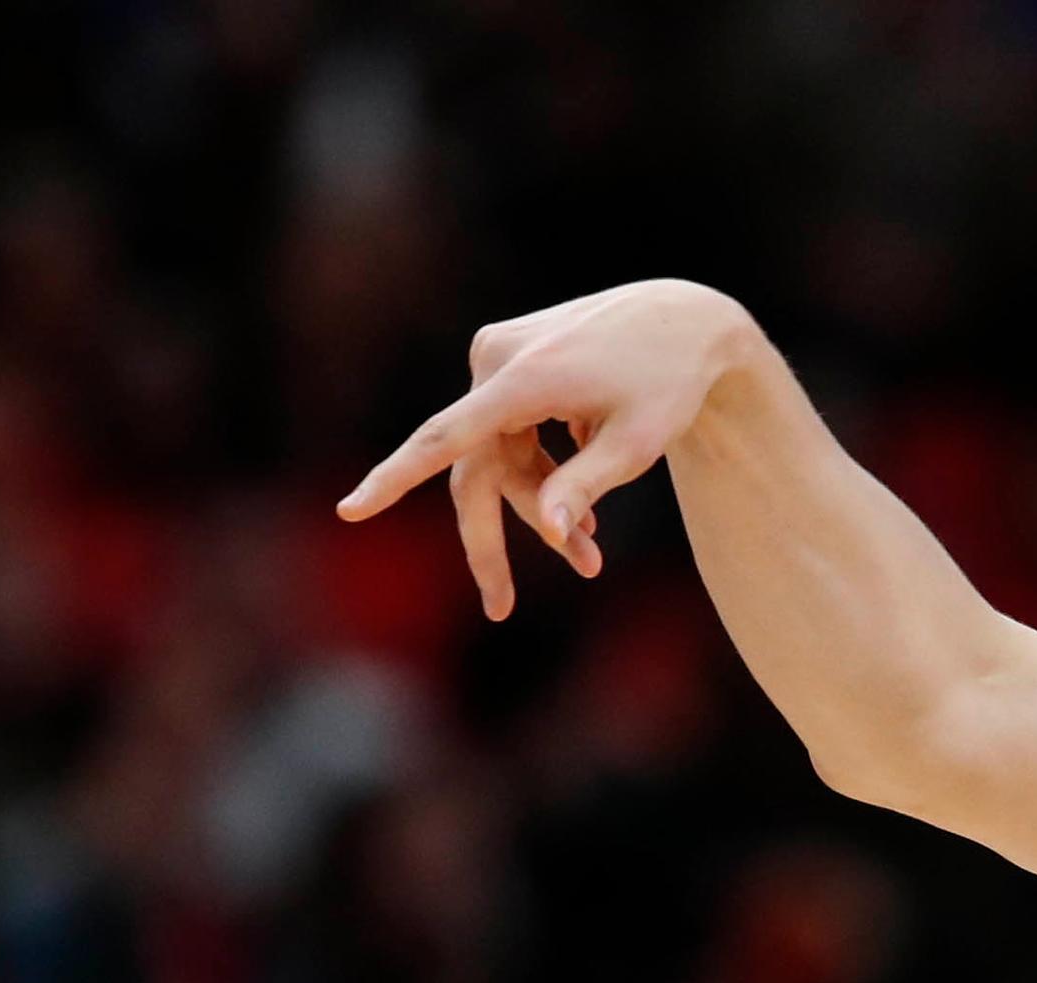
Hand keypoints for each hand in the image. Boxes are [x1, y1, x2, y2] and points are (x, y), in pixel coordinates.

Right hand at [336, 279, 755, 617]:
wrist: (685, 319)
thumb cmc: (669, 384)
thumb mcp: (636, 446)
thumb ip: (584, 487)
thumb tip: (549, 532)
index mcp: (522, 380)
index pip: (444, 440)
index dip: (395, 480)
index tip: (352, 511)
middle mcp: (495, 358)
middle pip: (475, 467)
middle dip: (496, 539)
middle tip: (499, 608)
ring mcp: (497, 352)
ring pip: (498, 454)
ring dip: (537, 506)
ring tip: (591, 554)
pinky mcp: (507, 355)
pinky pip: (512, 430)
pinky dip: (543, 470)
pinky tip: (586, 494)